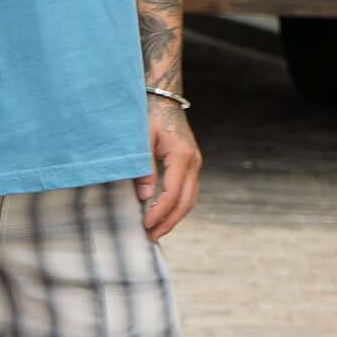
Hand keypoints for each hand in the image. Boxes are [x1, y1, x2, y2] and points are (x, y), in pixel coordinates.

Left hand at [135, 100, 200, 240]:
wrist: (164, 99)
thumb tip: (144, 197)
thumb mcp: (142, 139)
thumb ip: (144, 168)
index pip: (173, 194)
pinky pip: (187, 191)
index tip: (144, 225)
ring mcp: (195, 164)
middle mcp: (194, 162)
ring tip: (156, 231)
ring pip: (190, 199)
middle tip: (150, 237)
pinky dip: (177, 207)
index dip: (159, 212)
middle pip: (186, 202)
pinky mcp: (191, 165)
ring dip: (174, 217)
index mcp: (182, 156)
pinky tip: (162, 214)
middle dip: (169, 222)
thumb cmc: (149, 115)